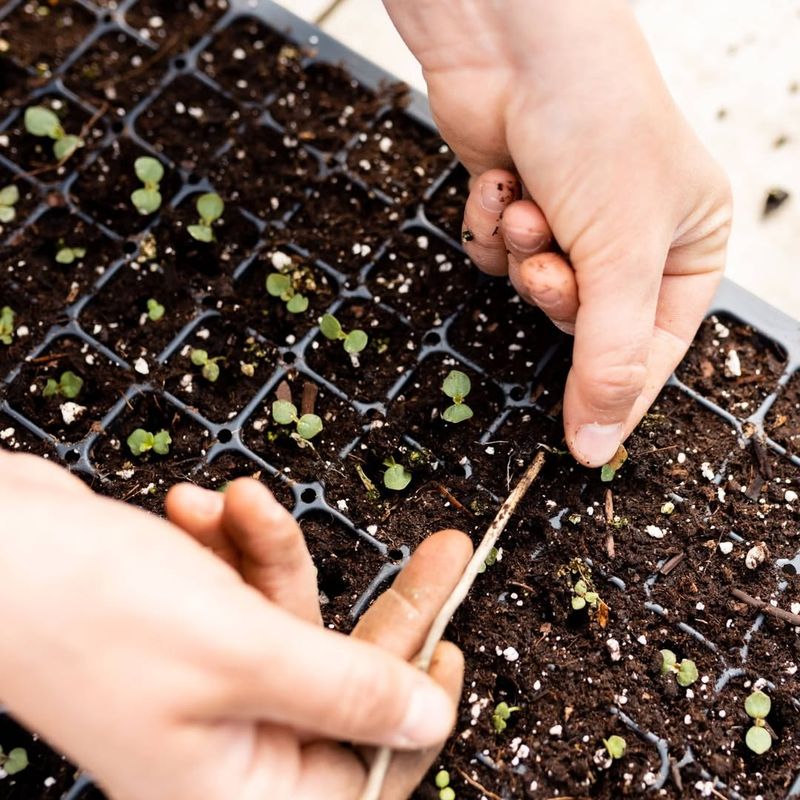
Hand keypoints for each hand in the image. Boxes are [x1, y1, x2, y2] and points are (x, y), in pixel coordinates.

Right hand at [0, 453, 471, 799]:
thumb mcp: (247, 650)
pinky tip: (202, 505)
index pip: (366, 773)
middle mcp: (223, 749)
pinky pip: (244, 588)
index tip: (452, 645)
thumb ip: (348, 692)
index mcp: (236, 791)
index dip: (418, 710)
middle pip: (344, 682)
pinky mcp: (188, 634)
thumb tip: (426, 722)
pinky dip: (235, 543)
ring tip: (240, 502)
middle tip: (443, 549)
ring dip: (274, 552)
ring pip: (292, 620)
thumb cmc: (95, 608)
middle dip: (388, 606)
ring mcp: (203, 687)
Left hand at [384, 0, 731, 465]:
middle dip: (557, 296)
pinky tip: (503, 183)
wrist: (519, 44)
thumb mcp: (622, 256)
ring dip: (523, 255)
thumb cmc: (598, 127)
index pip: (653, 351)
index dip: (615, 395)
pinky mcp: (520, 205)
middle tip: (552, 265)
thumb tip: (597, 446)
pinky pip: (497, 256)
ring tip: (531, 206)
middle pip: (585, 323)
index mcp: (687, 245)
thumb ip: (608, 361)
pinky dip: (492, 228)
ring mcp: (571, 220)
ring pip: (535, 288)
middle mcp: (632, 237)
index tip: (583, 445)